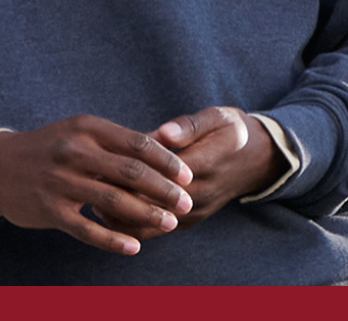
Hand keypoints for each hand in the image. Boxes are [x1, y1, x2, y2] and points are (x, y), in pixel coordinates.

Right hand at [0, 114, 194, 255]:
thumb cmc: (50, 147)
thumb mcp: (78, 132)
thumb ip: (113, 143)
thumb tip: (161, 154)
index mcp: (87, 127)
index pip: (136, 142)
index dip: (166, 160)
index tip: (188, 174)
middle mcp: (74, 151)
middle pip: (130, 172)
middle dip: (164, 189)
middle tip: (187, 202)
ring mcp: (60, 181)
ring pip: (113, 201)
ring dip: (146, 214)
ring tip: (170, 224)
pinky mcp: (49, 209)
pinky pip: (88, 228)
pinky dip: (113, 239)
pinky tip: (134, 247)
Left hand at [94, 106, 286, 239]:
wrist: (259, 160)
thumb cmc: (232, 131)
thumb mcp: (218, 118)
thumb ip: (190, 126)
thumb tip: (163, 134)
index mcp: (203, 165)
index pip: (158, 173)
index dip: (128, 168)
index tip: (100, 158)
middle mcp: (198, 196)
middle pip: (150, 201)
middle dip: (117, 192)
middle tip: (87, 178)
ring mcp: (194, 212)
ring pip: (150, 223)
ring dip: (121, 213)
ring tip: (90, 196)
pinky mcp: (189, 220)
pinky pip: (157, 229)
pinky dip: (131, 224)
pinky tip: (106, 211)